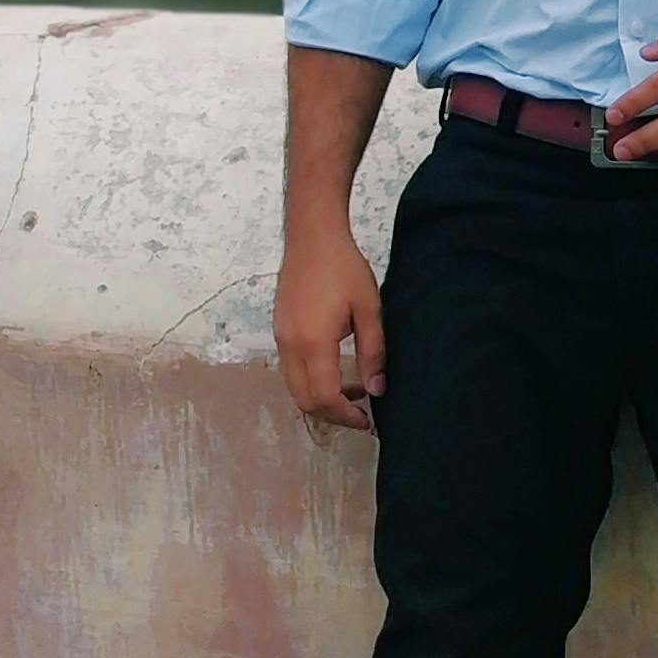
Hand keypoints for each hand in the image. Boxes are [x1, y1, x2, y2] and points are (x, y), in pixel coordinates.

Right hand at [276, 224, 384, 434]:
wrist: (312, 236)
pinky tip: (335, 369)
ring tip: (353, 390)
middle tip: (361, 413)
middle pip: (304, 400)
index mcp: (313, 343)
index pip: (325, 397)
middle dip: (332, 414)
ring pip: (295, 387)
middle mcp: (290, 346)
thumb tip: (378, 390)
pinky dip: (311, 381)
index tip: (367, 421)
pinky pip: (291, 370)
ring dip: (321, 398)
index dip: (346, 416)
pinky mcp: (279, 331)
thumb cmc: (344, 268)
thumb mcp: (369, 309)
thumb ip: (373, 352)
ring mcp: (280, 338)